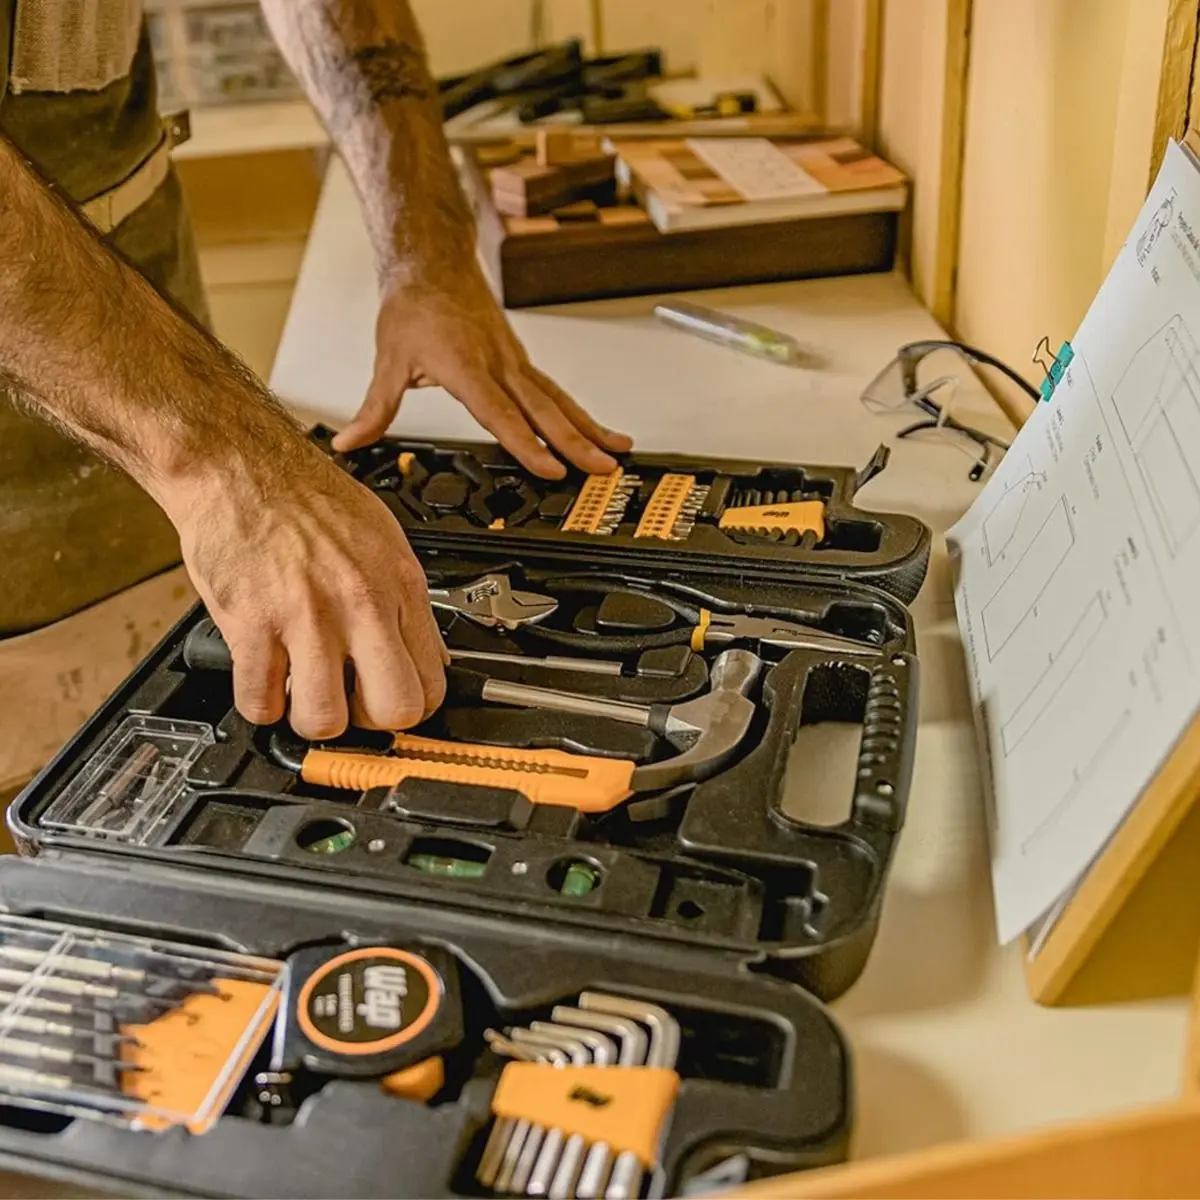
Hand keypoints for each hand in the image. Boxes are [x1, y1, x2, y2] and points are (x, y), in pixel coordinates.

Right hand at [170, 444, 445, 739]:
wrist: (241, 466)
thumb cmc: (309, 498)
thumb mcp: (386, 540)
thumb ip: (407, 602)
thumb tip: (432, 656)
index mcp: (400, 585)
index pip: (432, 683)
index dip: (411, 708)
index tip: (389, 704)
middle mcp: (360, 602)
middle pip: (394, 710)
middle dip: (370, 724)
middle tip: (350, 706)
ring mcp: (307, 615)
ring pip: (325, 718)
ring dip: (309, 719)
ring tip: (302, 696)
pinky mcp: (252, 622)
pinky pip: (260, 700)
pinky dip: (259, 704)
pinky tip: (263, 682)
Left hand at [331, 262, 631, 477]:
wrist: (433, 262)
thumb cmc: (413, 307)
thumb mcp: (388, 361)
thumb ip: (375, 409)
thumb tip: (350, 443)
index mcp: (466, 366)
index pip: (500, 413)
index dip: (526, 443)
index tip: (551, 468)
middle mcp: (499, 363)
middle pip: (544, 409)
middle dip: (577, 443)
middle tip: (604, 468)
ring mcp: (515, 361)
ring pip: (558, 400)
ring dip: (590, 428)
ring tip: (618, 452)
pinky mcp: (521, 360)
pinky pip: (554, 391)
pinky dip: (578, 413)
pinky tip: (596, 429)